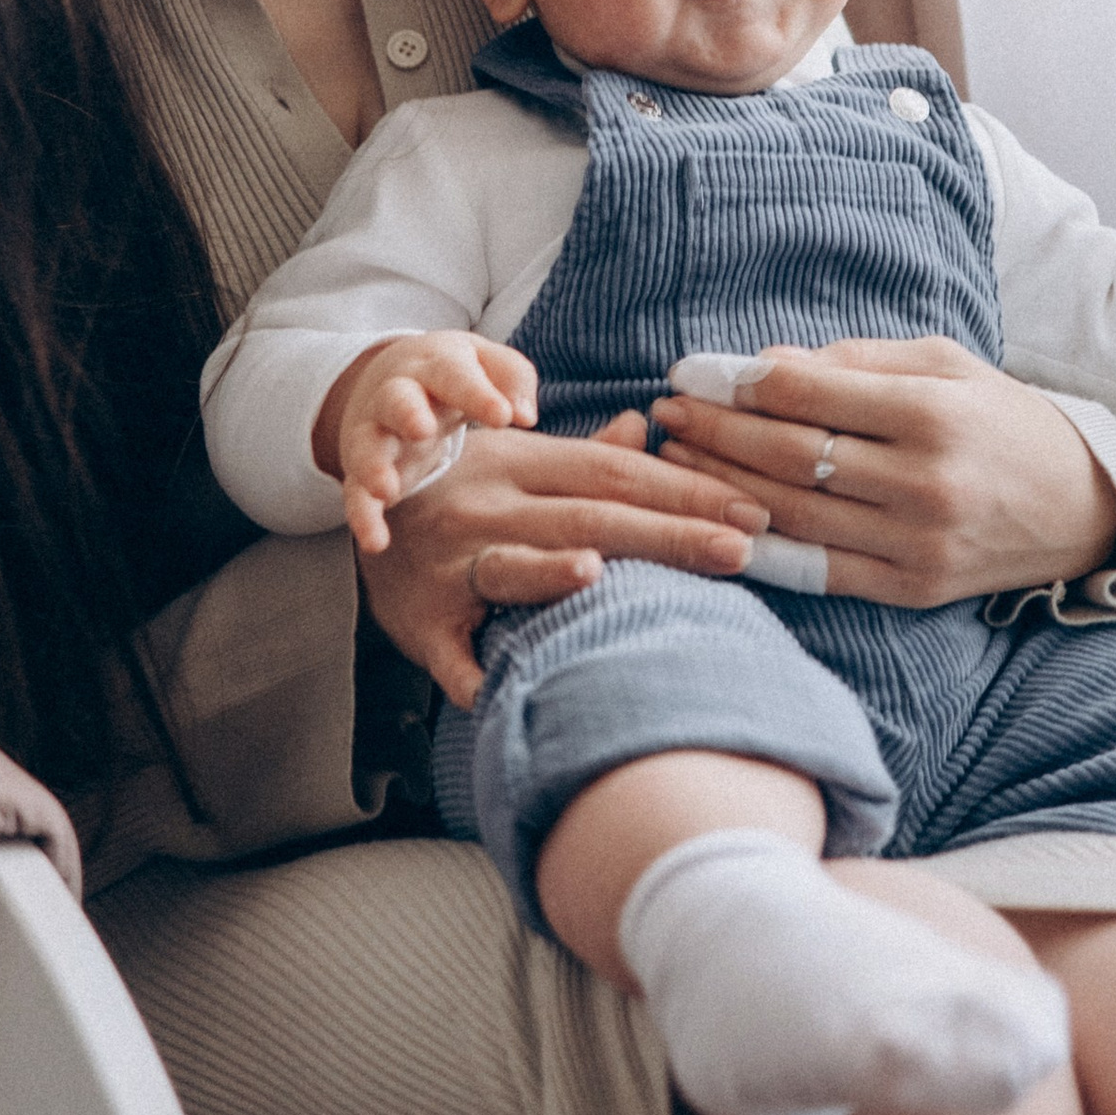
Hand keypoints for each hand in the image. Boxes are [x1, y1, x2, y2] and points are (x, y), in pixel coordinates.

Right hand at [328, 329, 537, 552]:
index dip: (477, 394)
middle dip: (406, 412)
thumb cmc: (455, 376)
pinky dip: (362, 516)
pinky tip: (376, 541)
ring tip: (386, 488)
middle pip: (396, 399)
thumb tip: (526, 415)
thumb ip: (512, 380)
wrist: (392, 380)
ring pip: (367, 445)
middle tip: (422, 430)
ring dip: (373, 464)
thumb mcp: (487, 364)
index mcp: (436, 366)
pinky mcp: (361, 470)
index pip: (454, 374)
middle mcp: (399, 396)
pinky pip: (355, 493)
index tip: (504, 418)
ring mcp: (376, 433)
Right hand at [358, 413, 762, 708]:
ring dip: (553, 574)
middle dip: (668, 533)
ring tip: (604, 575)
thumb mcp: (519, 456)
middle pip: (586, 517)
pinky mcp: (421, 618)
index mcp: (521, 462)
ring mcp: (451, 562)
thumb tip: (648, 429)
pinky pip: (448, 650)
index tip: (751, 513)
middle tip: (741, 549)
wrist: (364, 504)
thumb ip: (588, 453)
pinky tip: (498, 685)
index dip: (684, 491)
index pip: (615, 474)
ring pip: (510, 564)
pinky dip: (472, 668)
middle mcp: (488, 506)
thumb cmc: (464, 485)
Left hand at [650, 339, 1115, 605]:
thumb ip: (852, 360)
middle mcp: (924, 482)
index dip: (737, 383)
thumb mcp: (942, 364)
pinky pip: (818, 571)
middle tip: (666, 412)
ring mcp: (918, 544)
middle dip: (715, 431)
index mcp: (931, 412)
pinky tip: (718, 521)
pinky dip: (761, 547)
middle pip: (789, 456)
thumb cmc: (1000, 418)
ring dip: (721, 486)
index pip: (809, 394)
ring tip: (676, 460)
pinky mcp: (913, 590)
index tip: (688, 372)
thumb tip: (761, 364)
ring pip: (793, 515)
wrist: (1080, 507)